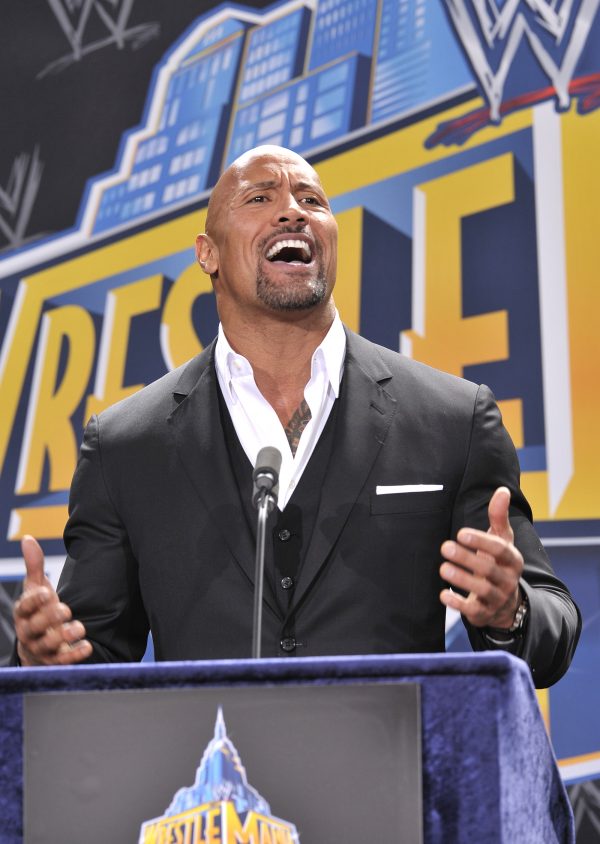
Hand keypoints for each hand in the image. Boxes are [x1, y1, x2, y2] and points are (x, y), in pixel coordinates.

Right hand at [13, 535, 91, 665]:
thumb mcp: (36, 589)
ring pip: (48, 646)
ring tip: (80, 626)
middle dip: (50, 618)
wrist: (39, 644)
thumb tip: (28, 539)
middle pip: (35, 627)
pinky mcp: (54, 662)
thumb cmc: (38, 612)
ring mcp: (41, 649)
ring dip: (64, 636)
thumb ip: (34, 566)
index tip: (47, 593)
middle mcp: (29, 633)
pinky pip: (62, 661)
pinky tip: (87, 646)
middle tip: (66, 609)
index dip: (34, 601)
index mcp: (24, 614)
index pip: (24, 608)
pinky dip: (74, 655)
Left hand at [439, 487, 522, 628]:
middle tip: (445, 547)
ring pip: (482, 590)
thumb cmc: (498, 562)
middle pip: (489, 570)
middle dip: (466, 558)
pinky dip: (458, 604)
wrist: (506, 602)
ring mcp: (497, 598)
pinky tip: (443, 595)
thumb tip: (502, 490)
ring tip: (443, 567)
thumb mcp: (501, 540)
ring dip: (461, 579)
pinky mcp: (484, 614)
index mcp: (513, 560)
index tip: (461, 533)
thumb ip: (499, 517)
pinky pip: (472, 610)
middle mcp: (508, 580)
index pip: (500, 550)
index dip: (481, 541)